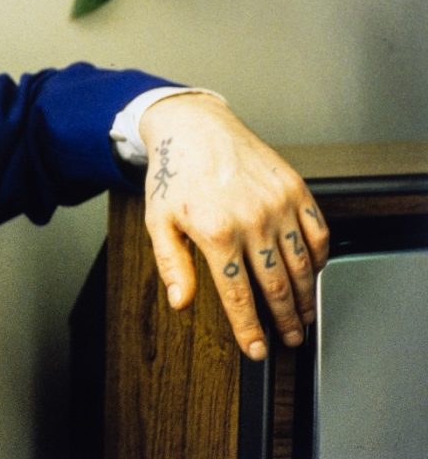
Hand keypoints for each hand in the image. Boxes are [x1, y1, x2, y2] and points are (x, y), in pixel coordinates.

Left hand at [139, 93, 328, 360]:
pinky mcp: (296, 189)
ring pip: (302, 265)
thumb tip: (180, 302)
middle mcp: (252, 220)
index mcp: (215, 232)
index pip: (238, 295)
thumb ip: (172, 264)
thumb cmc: (174, 174)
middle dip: (285, 321)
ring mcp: (278, 204)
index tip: (257, 350)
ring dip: (305, 297)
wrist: (195, 127)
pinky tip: (312, 274)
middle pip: (277, 286)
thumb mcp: (158, 221)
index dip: (250, 329)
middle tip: (290, 340)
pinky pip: (318, 233)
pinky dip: (319, 259)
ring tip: (303, 317)